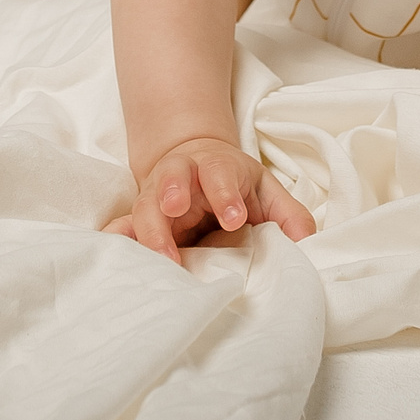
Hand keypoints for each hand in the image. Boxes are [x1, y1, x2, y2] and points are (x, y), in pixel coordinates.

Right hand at [103, 136, 316, 264]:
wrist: (194, 166)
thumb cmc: (233, 185)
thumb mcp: (265, 190)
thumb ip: (288, 214)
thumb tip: (306, 241)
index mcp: (216, 167)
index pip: (220, 173)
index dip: (225, 193)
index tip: (235, 218)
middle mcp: (182, 177)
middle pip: (173, 176)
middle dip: (173, 190)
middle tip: (176, 210)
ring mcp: (157, 197)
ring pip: (145, 203)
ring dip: (148, 224)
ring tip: (159, 254)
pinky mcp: (141, 219)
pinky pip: (124, 225)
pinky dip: (118, 236)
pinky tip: (113, 249)